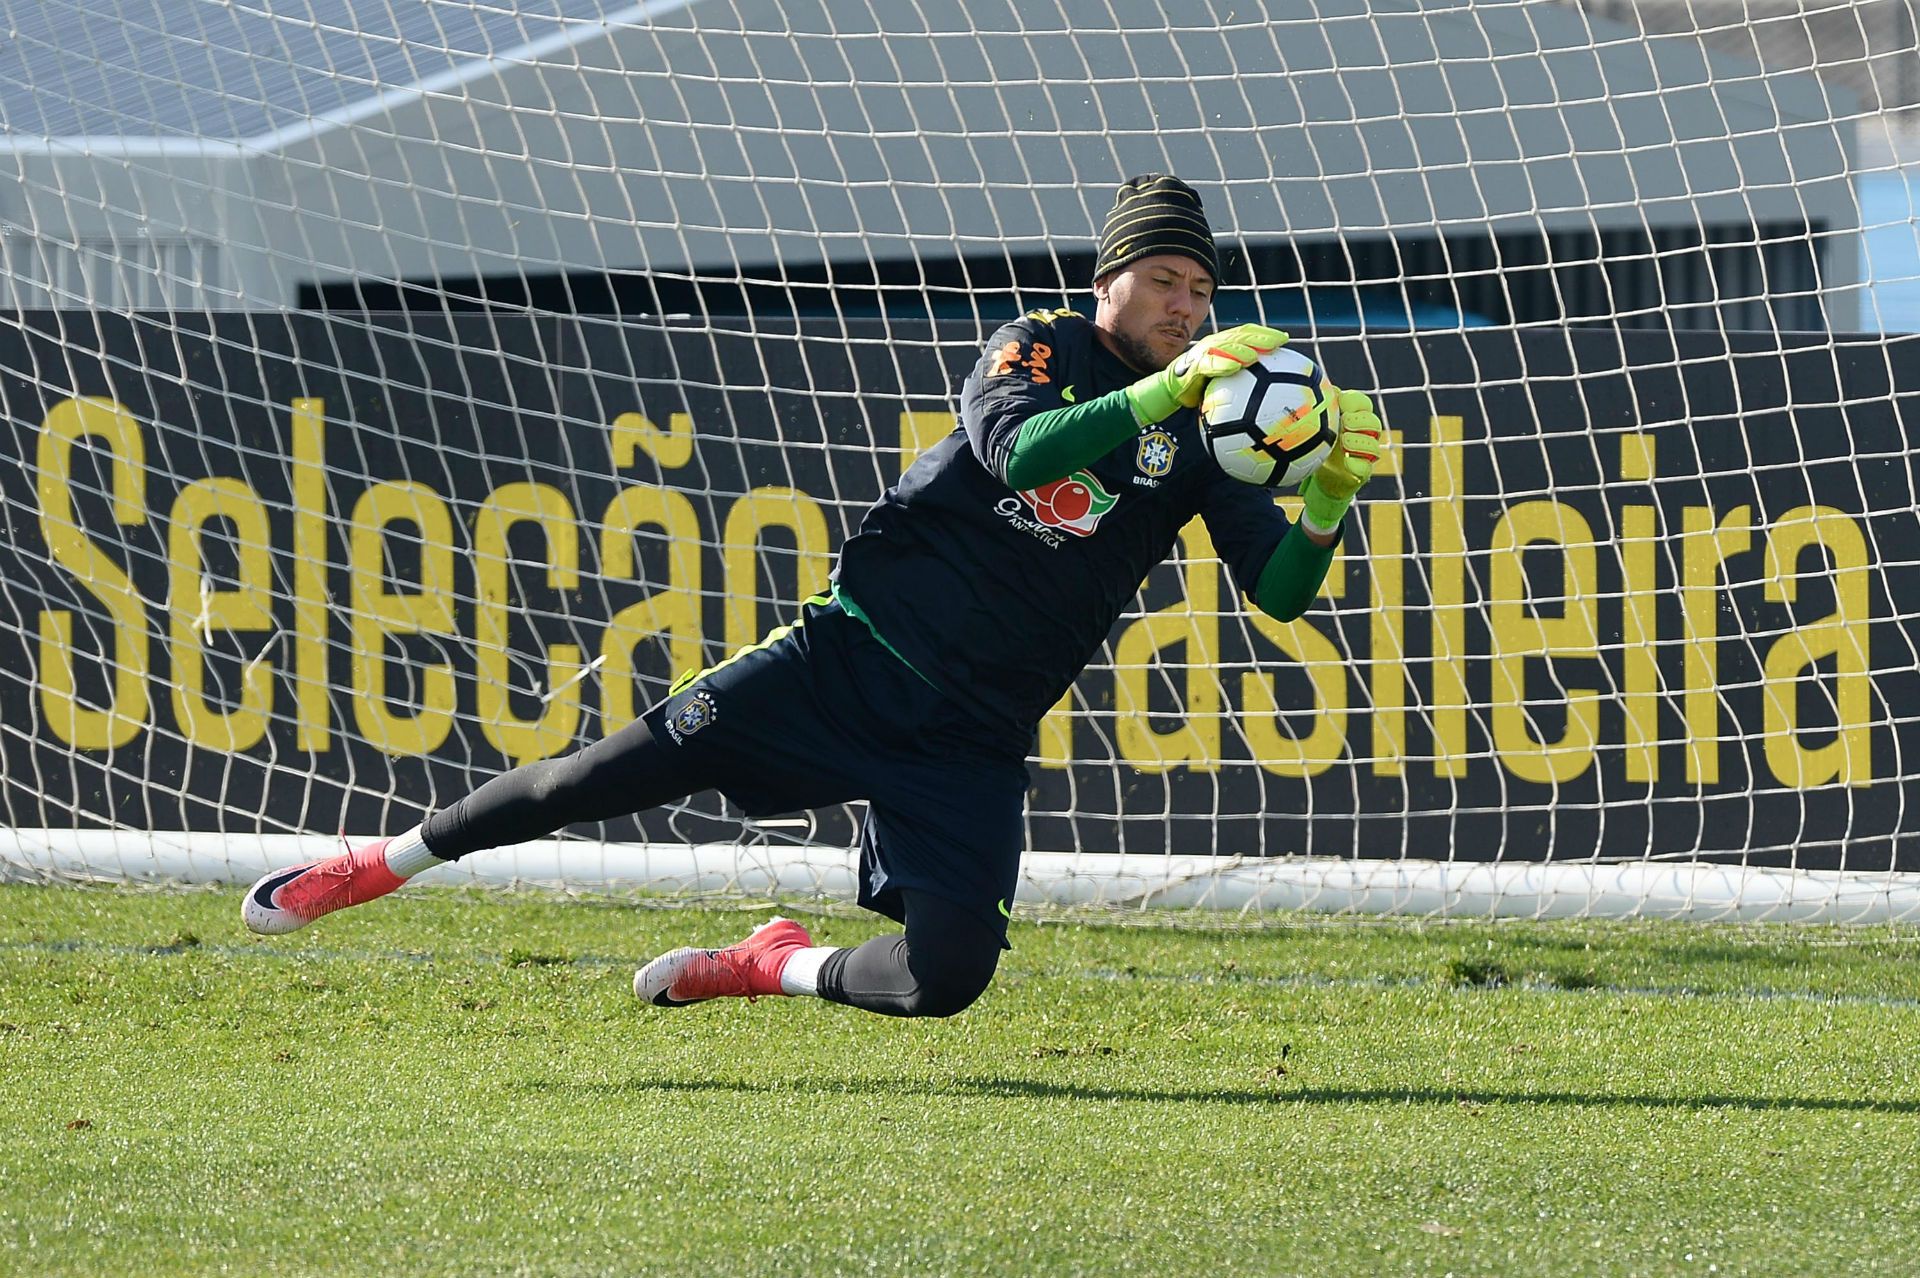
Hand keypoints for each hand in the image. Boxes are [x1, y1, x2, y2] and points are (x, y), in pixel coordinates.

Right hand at [1124, 324, 1288, 425]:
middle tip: (1281, 341)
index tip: (1285, 340)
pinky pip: (1209, 364)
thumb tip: (1265, 396)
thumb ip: (1238, 383)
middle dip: (1261, 337)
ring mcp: (1201, 355)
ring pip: (1226, 346)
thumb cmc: (1192, 391)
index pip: (1245, 334)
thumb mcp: (1219, 385)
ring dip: (1244, 348)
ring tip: (1260, 353)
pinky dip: (1223, 364)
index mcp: (1220, 347)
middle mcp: (1212, 346)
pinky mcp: (1191, 367)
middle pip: (1240, 336)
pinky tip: (1237, 367)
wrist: (1165, 395)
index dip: (1265, 334)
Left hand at [1300, 389, 1386, 530]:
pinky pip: (1366, 469)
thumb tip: (1315, 386)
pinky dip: (1357, 464)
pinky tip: (1346, 462)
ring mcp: (1363, 455)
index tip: (1341, 403)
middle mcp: (1362, 435)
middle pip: (1374, 424)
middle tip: (1345, 422)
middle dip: (1360, 421)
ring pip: (1373, 447)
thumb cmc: (1312, 440)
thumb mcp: (1312, 421)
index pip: (1363, 404)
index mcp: (1352, 418)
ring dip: (1360, 442)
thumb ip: (1317, 405)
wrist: (1309, 470)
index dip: (1355, 402)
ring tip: (1344, 442)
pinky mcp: (1360, 472)